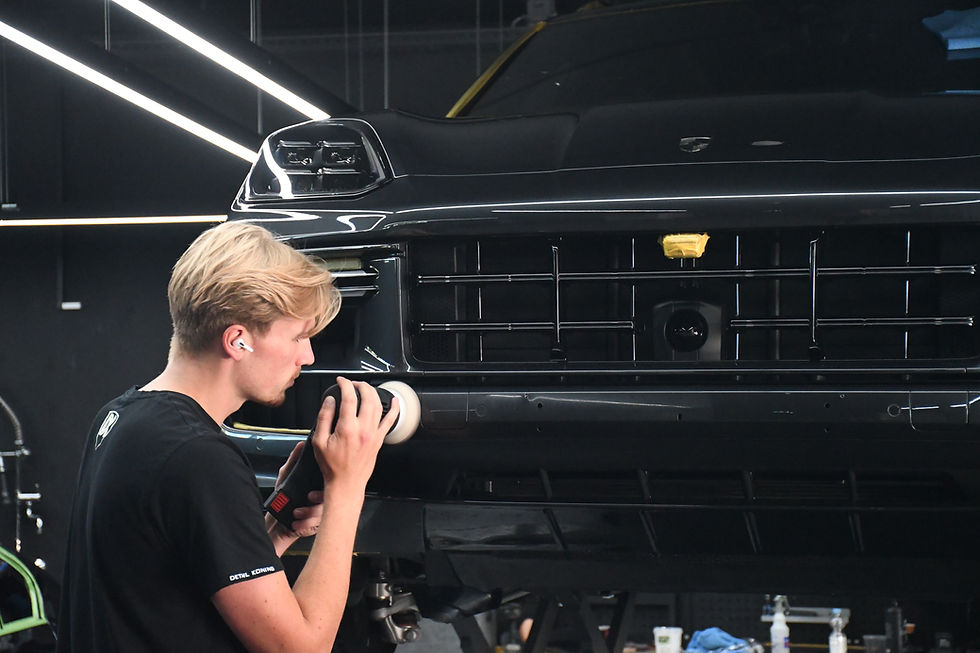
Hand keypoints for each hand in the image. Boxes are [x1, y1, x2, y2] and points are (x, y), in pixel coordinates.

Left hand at [266, 441, 324, 549]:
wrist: (275, 522)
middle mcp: (320, 500)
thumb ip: (294, 460)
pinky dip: (305, 524)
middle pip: (330, 499)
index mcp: (317, 487)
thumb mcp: (285, 476)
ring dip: (308, 514)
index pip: (329, 483)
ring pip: (323, 513)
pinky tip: (296, 523)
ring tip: (296, 512)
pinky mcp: (315, 526)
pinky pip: (316, 525)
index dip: (325, 486)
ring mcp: (319, 514)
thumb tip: (301, 445)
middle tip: (307, 499)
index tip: (313, 492)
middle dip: (317, 501)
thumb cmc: (281, 500)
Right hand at [311, 377, 399, 493]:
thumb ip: (324, 418)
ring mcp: (374, 434)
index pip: (349, 397)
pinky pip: (391, 421)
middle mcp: (363, 429)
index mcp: (347, 428)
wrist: (346, 483)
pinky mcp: (379, 440)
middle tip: (353, 383)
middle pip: (367, 397)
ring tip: (365, 388)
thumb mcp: (319, 441)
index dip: (345, 384)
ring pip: (378, 405)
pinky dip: (395, 409)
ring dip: (373, 392)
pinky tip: (395, 401)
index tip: (341, 381)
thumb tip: (329, 401)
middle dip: (360, 385)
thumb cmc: (332, 467)